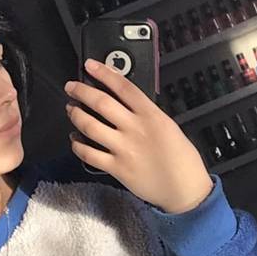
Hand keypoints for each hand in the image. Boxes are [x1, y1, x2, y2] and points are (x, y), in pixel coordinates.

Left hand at [64, 58, 213, 213]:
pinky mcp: (117, 168)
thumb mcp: (169, 126)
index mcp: (151, 115)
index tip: (90, 65)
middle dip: (81, 92)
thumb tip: (125, 104)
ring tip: (71, 110)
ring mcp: (124, 149)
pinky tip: (75, 139)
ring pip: (90, 126)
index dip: (103, 73)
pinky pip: (89, 154)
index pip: (123, 87)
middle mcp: (135, 129)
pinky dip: (77, 145)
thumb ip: (147, 114)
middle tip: (71, 87)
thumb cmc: (181, 159)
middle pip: (101, 103)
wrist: (185, 190)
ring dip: (76, 115)